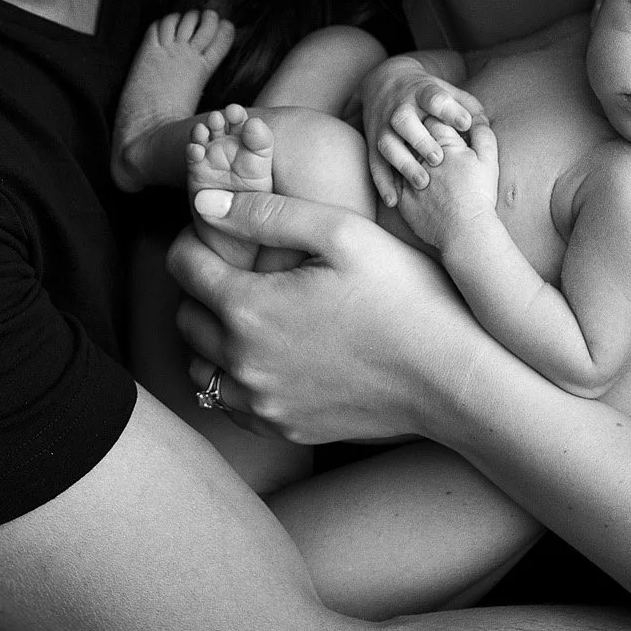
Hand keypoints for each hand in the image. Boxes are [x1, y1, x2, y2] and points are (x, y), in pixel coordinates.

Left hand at [167, 191, 489, 443]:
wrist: (448, 376)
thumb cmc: (403, 294)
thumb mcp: (340, 231)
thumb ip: (264, 213)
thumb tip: (204, 203)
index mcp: (249, 308)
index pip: (182, 266)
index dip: (196, 240)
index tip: (222, 234)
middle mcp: (243, 362)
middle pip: (185, 316)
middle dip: (202, 287)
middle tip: (241, 270)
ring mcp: (262, 401)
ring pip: (200, 366)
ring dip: (213, 337)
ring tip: (253, 314)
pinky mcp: (284, 427)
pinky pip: (231, 403)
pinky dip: (236, 378)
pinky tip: (271, 355)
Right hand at [360, 57, 486, 205]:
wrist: (383, 82)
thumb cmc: (426, 95)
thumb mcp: (447, 90)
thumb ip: (467, 105)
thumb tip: (483, 123)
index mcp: (421, 92)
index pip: (433, 97)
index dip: (449, 110)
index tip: (465, 123)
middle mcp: (400, 108)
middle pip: (404, 120)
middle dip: (421, 140)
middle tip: (438, 159)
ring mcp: (383, 126)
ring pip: (387, 144)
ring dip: (403, 164)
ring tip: (422, 182)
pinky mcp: (373, 143)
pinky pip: (374, 164)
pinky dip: (382, 183)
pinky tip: (394, 200)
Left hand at [397, 120, 501, 244]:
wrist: (465, 231)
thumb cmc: (479, 195)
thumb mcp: (488, 160)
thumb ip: (483, 134)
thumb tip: (478, 117)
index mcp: (444, 145)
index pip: (431, 119)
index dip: (434, 119)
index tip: (437, 123)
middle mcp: (422, 158)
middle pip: (412, 135)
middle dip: (416, 133)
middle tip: (423, 137)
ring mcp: (409, 177)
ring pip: (399, 155)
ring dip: (405, 154)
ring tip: (415, 159)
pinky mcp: (402, 196)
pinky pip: (392, 179)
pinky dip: (396, 175)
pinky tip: (405, 178)